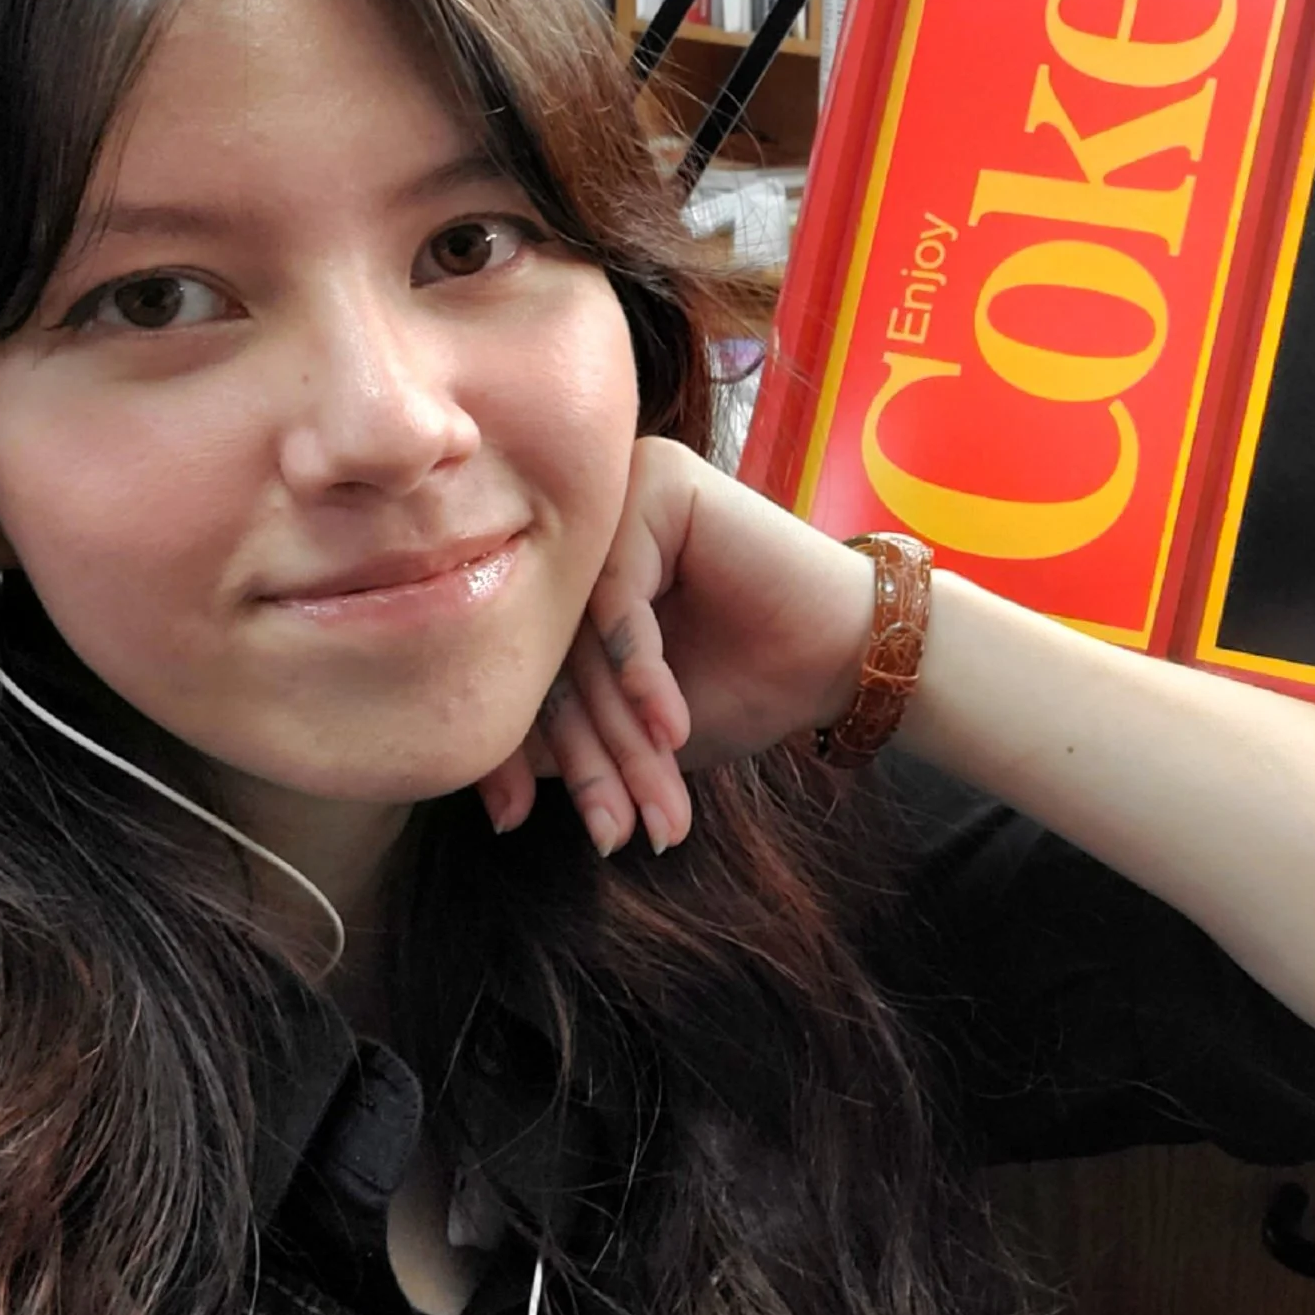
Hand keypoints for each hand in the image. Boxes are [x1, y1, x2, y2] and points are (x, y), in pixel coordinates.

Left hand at [475, 437, 874, 854]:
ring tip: (644, 804)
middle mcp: (582, 518)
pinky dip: (645, 672)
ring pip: (581, 630)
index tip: (510, 819)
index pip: (520, 659)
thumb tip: (466, 767)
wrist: (847, 655)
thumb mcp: (630, 723)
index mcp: (563, 567)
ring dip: (617, 729)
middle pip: (551, 648)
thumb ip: (557, 729)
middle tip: (605, 830)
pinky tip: (672, 729)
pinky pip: (621, 596)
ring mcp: (617, 492)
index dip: (514, 746)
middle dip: (585, 754)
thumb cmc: (746, 684)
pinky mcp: (659, 484)